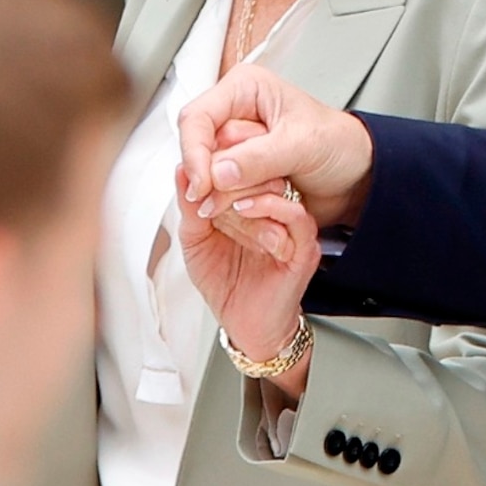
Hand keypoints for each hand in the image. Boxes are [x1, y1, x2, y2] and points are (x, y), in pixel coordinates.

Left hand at [175, 161, 321, 403]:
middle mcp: (276, 210)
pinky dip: (270, 208)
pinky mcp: (303, 249)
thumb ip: (191, 206)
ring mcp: (292, 228)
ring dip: (245, 189)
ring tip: (219, 200)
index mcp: (254, 201)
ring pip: (279, 187)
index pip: (245, 164)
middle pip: (264, 168)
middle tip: (204, 185)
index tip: (195, 164)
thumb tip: (182, 170)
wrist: (245, 327)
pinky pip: (297, 217)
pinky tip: (245, 210)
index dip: (220, 158)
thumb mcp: (195, 240)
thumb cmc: (226, 284)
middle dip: (228, 173)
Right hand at [178, 63, 375, 230]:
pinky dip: (238, 206)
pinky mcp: (238, 174)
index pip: (196, 118)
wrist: (358, 176)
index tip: (202, 186)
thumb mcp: (304, 145)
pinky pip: (221, 194)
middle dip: (217, 179)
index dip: (194, 153)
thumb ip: (260, 157)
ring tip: (273, 193)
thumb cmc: (341, 145)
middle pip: (199, 151)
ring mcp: (235, 147)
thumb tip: (218, 172)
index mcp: (245, 90)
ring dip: (234, 194)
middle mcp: (234, 115)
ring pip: (208, 177)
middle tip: (247, 195)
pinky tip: (265, 205)